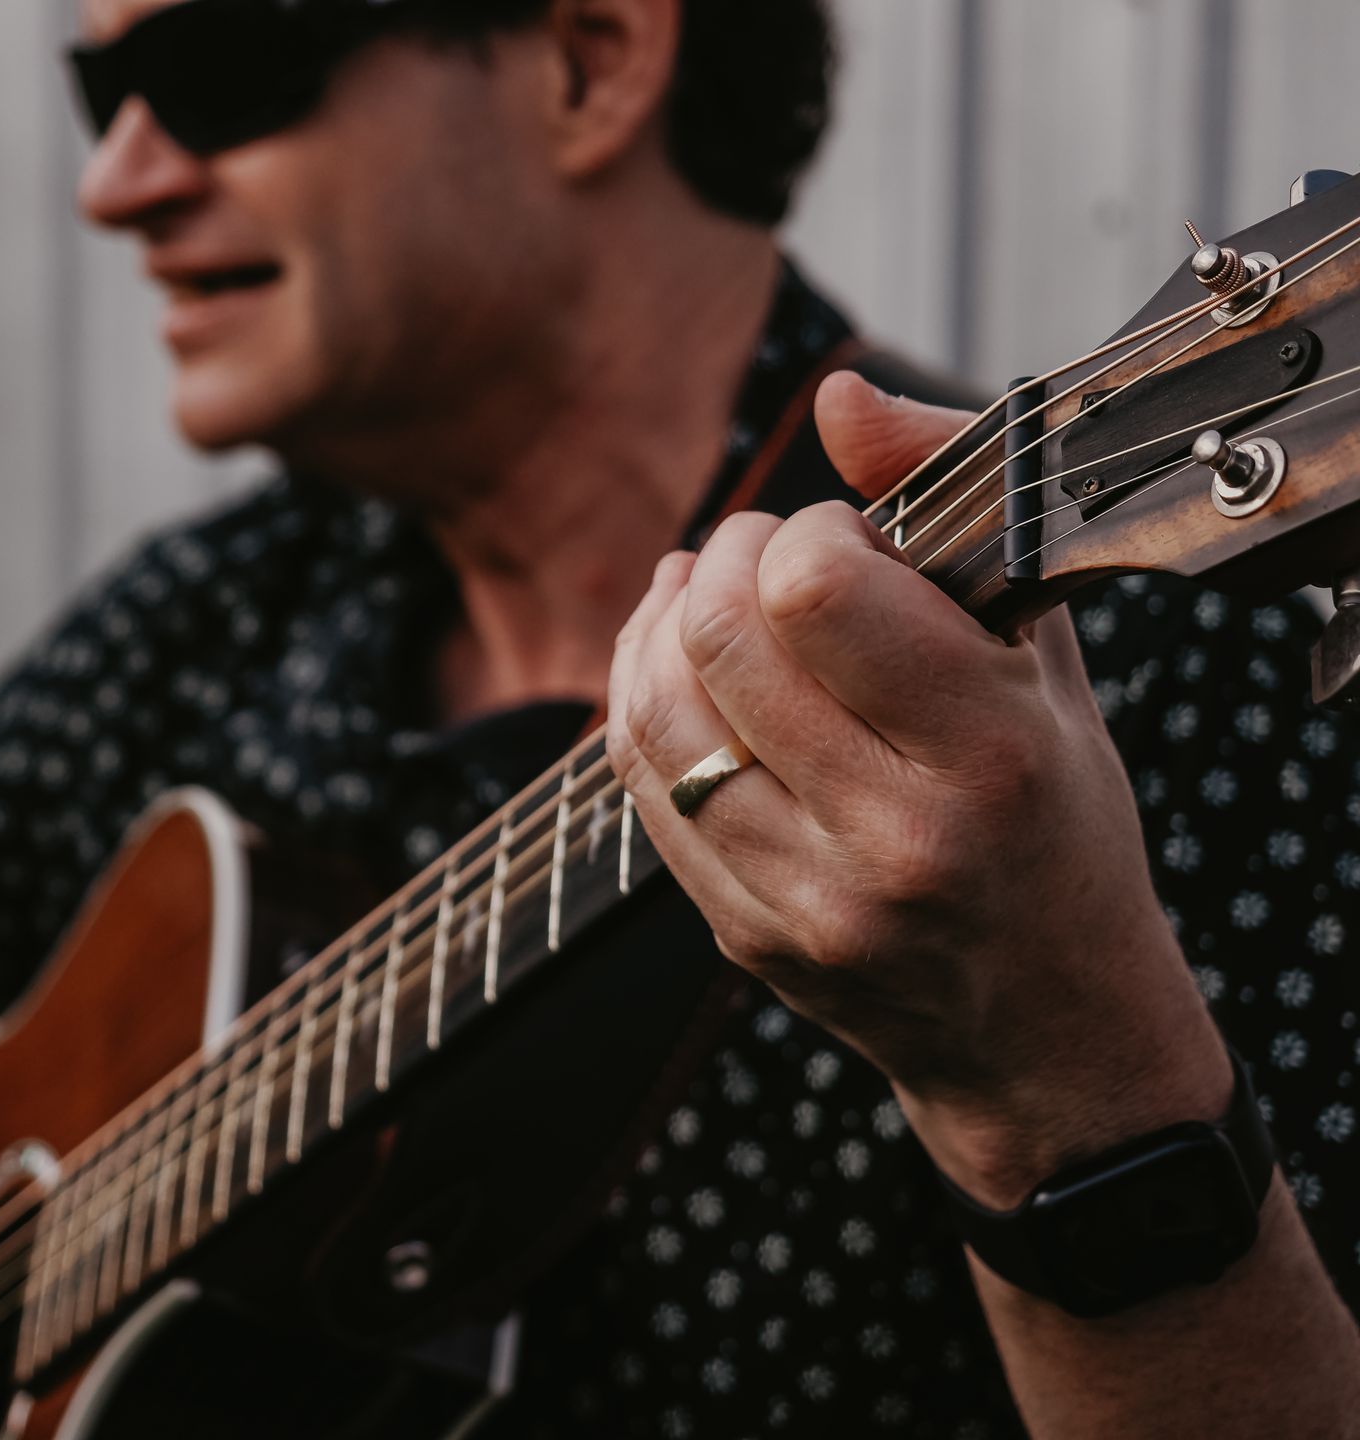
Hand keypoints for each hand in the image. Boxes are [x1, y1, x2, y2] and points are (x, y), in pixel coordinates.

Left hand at [606, 374, 1230, 1205]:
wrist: (1046, 1027)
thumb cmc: (1054, 820)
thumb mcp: (1044, 658)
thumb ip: (949, 504)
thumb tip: (835, 395)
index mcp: (989, 753)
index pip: (817, 587)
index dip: (809, 529)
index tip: (842, 540)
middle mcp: (892, 838)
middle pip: (717, 636)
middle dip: (725, 559)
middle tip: (762, 554)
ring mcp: (805, 902)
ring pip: (652, 714)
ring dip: (658, 621)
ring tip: (696, 590)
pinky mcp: (742, 937)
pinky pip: (642, 789)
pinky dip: (636, 701)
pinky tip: (668, 663)